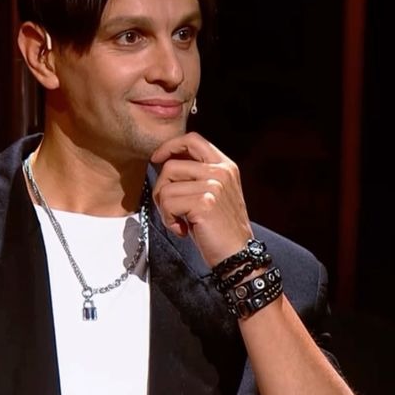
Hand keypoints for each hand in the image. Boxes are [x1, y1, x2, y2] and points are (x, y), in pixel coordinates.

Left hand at [150, 132, 252, 266]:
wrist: (237, 255)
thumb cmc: (219, 228)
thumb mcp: (212, 193)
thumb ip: (196, 175)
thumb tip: (164, 161)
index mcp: (225, 165)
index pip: (193, 139)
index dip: (170, 146)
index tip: (157, 159)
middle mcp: (221, 171)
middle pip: (171, 164)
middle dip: (161, 187)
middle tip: (169, 207)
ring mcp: (214, 186)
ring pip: (166, 187)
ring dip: (164, 208)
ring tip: (179, 221)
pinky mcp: (205, 203)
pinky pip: (168, 204)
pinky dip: (168, 220)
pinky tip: (182, 229)